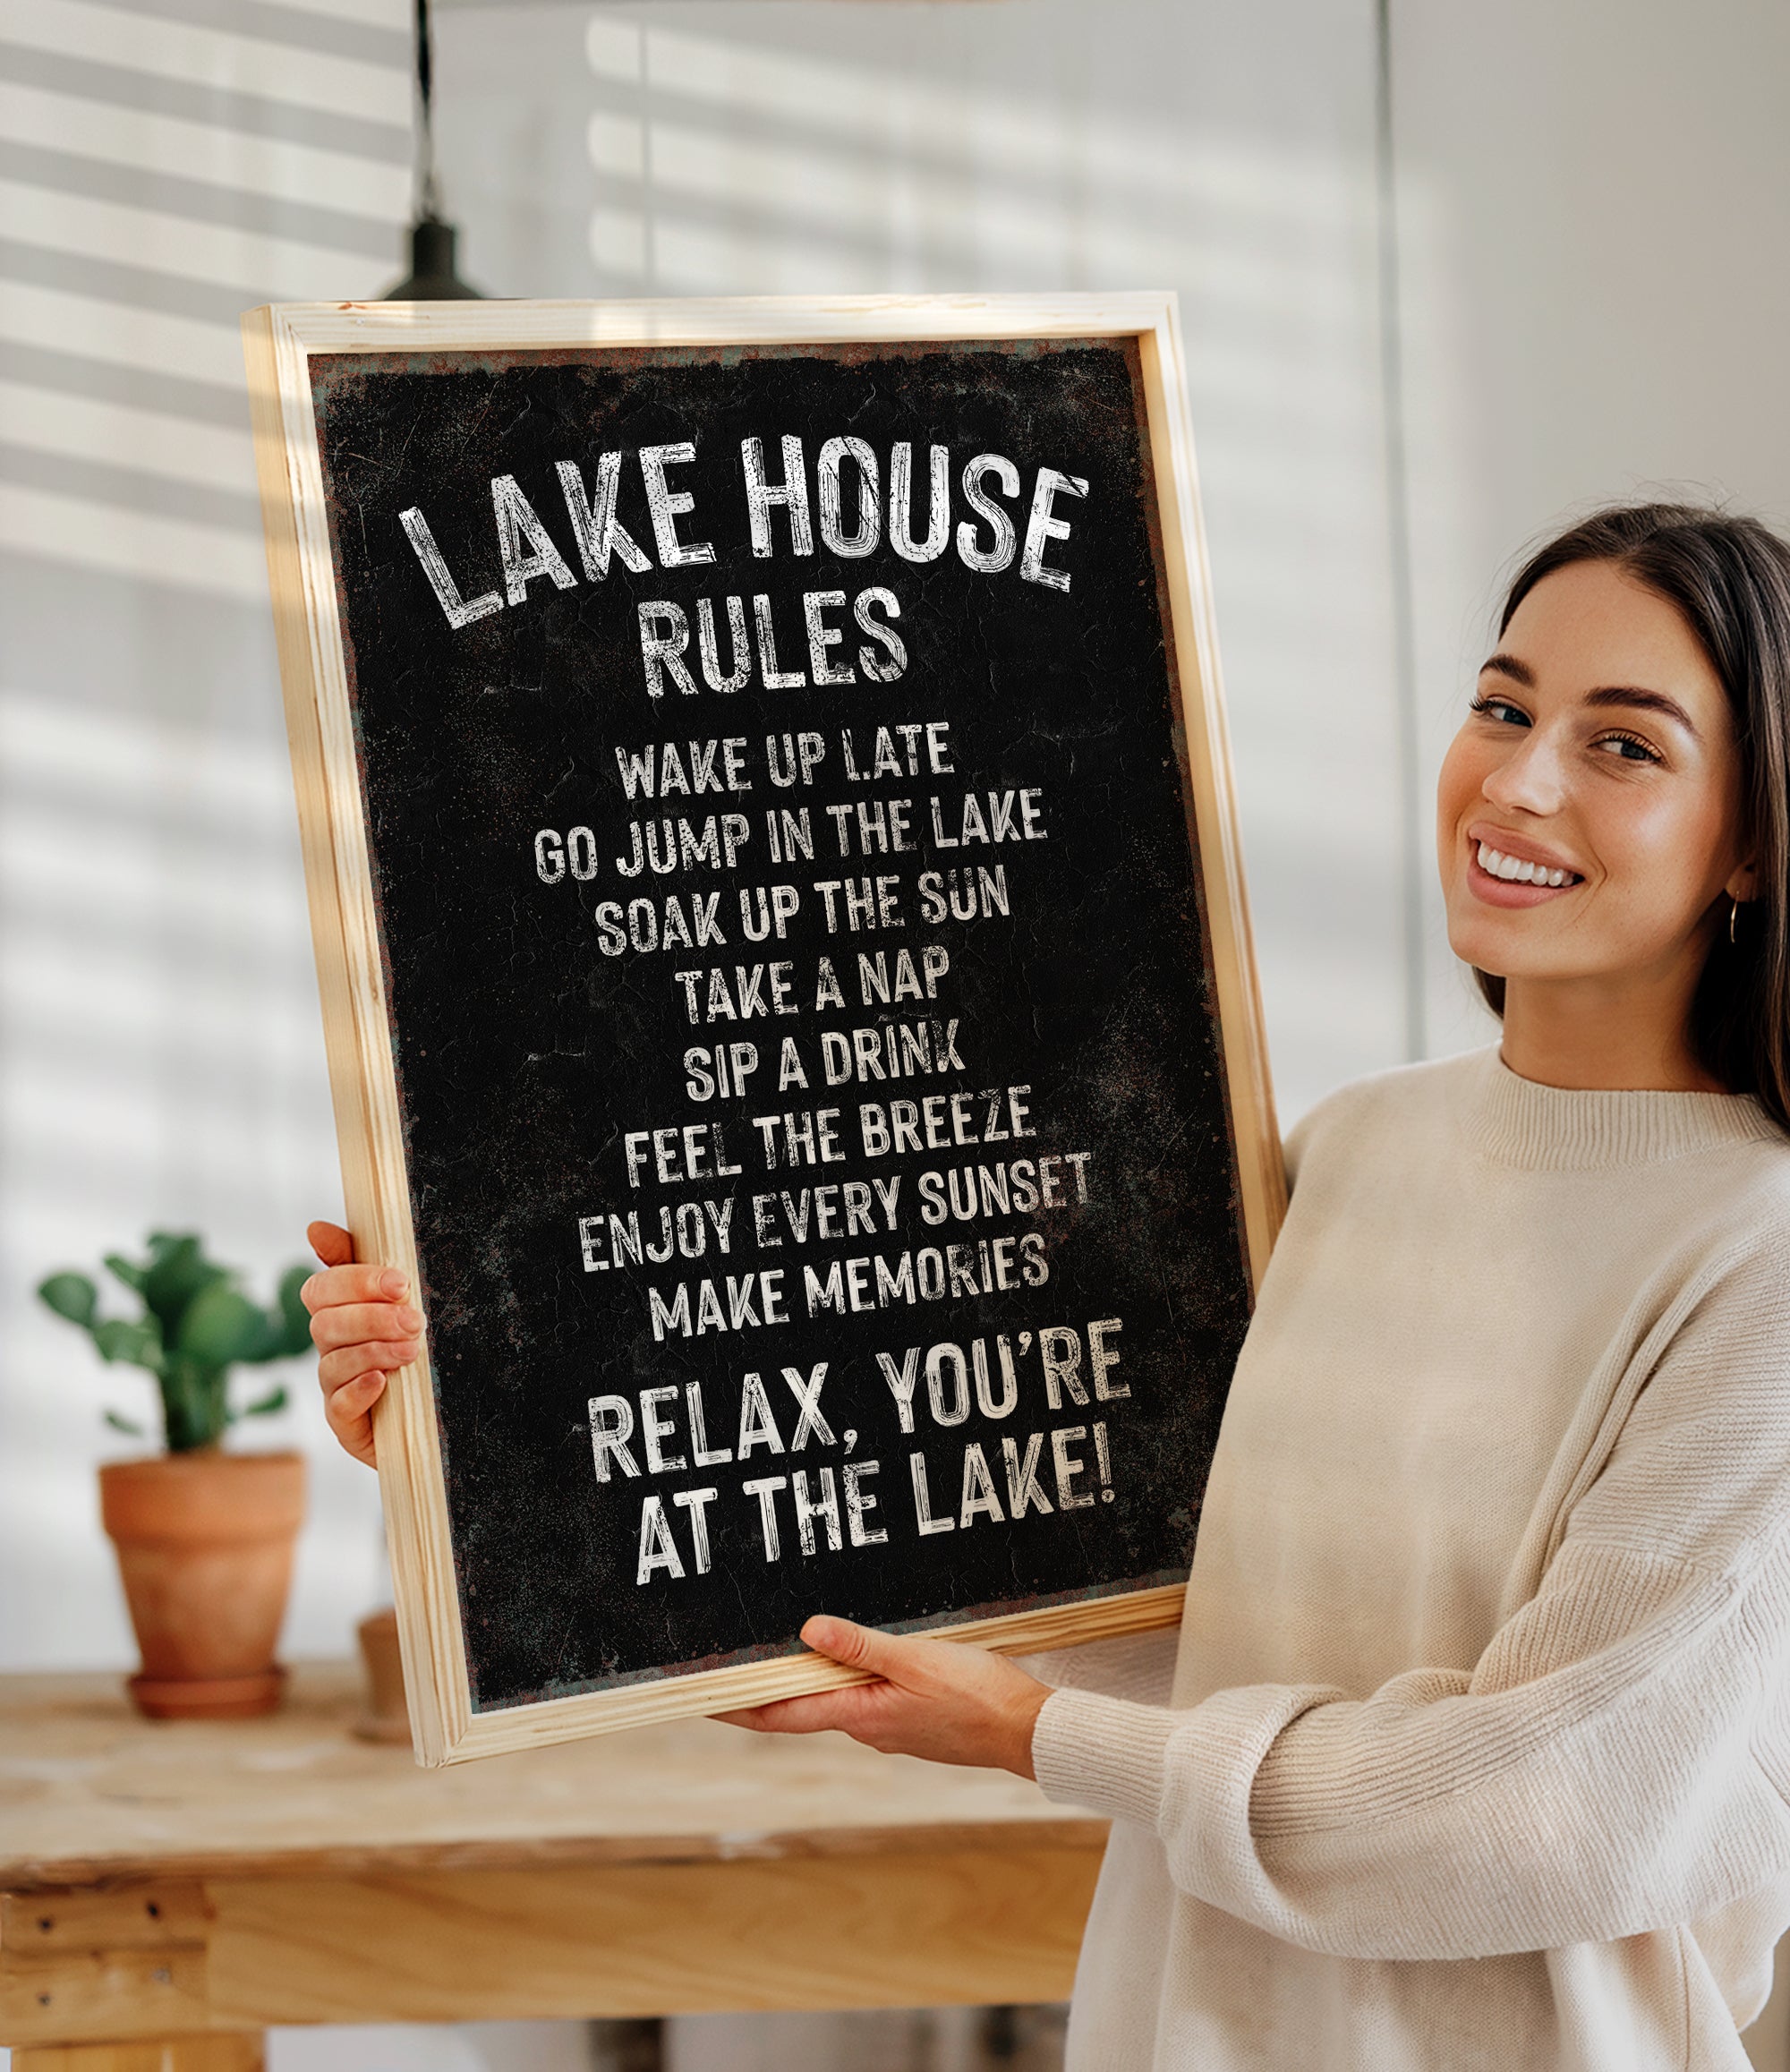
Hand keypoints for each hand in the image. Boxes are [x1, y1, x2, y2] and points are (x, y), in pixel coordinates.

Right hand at [300, 1220, 419, 1467]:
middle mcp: (329, 1348)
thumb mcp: (397, 1300)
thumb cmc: (412, 1344)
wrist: (436, 1412)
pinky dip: (359, 1391)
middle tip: (416, 1321)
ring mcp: (334, 1386)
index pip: (321, 1289)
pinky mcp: (346, 1423)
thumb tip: (314, 1228)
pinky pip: (337, 1406)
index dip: (357, 1282)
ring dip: (374, 1351)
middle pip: (326, 1324)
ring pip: (333, 1363)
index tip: (401, 1283)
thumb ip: (358, 1260)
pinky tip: (382, 1382)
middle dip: (373, 1318)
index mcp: (337, 1313)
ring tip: (413, 1351)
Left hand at [720, 1615, 1049, 1777]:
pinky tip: (851, 1658)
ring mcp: (887, 1727)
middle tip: (730, 1665)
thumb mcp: (915, 1659)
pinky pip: (864, 1697)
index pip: (778, 1714)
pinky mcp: (909, 1720)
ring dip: (806, 1679)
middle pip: (800, 1705)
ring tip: (782, 1651)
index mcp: (858, 1715)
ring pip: (834, 1699)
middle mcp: (865, 1727)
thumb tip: (807, 1632)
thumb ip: (860, 1646)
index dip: (735, 1708)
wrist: (1027, 1732)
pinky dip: (844, 1679)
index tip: (699, 1701)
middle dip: (764, 1687)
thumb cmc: (977, 1697)